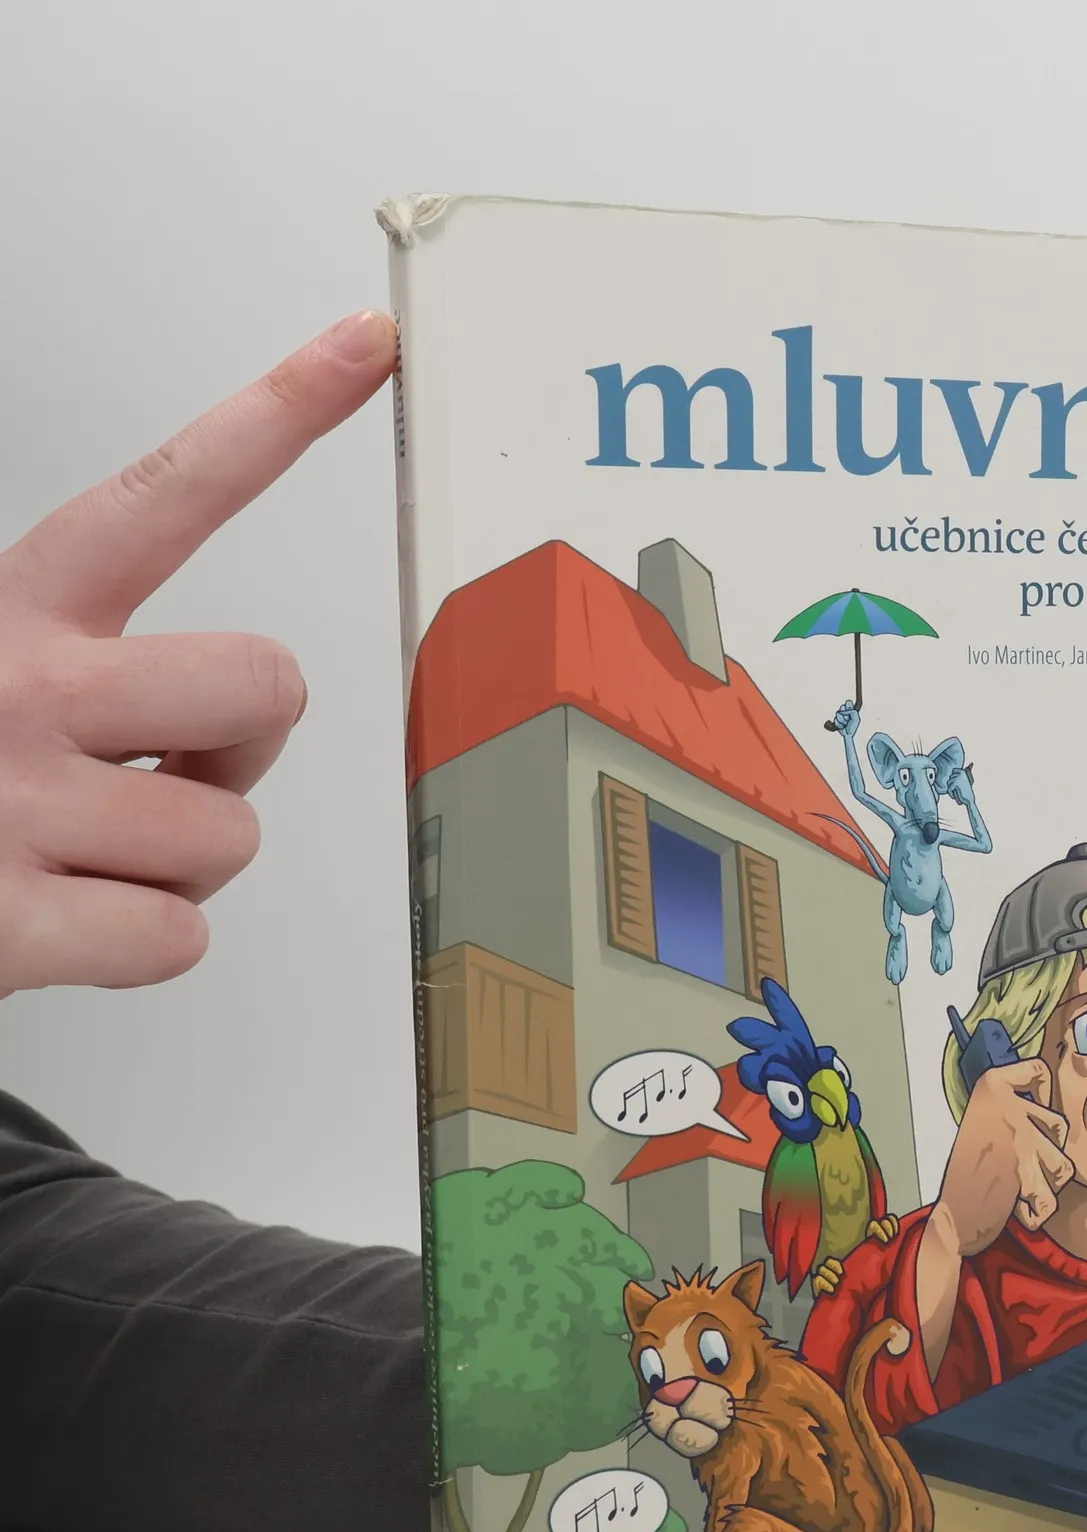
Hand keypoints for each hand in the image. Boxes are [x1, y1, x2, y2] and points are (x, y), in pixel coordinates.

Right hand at [0, 311, 398, 995]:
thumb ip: (76, 646)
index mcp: (9, 610)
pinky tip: (55, 917)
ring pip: (229, 832)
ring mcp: (15, 803)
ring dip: (176, 862)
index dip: (279, 414)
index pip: (168, 493)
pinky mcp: (10, 921)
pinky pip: (179, 937)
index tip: (367, 346)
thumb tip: (225, 692)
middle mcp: (19, 687)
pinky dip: (135, 945)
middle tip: (167, 766)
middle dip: (245, 740)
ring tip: (74, 852)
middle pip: (265, 684)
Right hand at [828, 698, 860, 736]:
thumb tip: (843, 711)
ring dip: (843, 721)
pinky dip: (840, 724)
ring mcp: (839, 715)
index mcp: (851, 710)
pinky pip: (835, 720)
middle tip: (848, 719)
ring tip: (845, 724)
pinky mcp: (835, 720)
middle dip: (845, 714)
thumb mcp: (856, 718)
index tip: (850, 710)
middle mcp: (845, 711)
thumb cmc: (853, 727)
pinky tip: (842, 726)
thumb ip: (852, 712)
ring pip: (838, 713)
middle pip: (842, 706)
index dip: (848, 705)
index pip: (848, 702)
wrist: (848, 734)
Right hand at [933, 1056, 1074, 1252]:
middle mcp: (1005, 1107)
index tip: (1030, 1109)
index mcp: (991, 1086)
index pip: (1038, 1070)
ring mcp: (1017, 1139)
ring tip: (1019, 1185)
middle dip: (1046, 1151)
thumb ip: (1014, 1107)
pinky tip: (1018, 1205)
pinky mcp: (1024, 1174)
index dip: (1043, 1094)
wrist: (950, 1216)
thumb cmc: (968, 1172)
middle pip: (1058, 1124)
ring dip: (1046, 1182)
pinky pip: (1054, 1192)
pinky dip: (1040, 1209)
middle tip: (1016, 1162)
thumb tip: (1051, 1099)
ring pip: (1062, 1162)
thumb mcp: (984, 1122)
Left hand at [944, 763, 975, 808]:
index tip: (960, 783)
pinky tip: (957, 795)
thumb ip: (965, 772)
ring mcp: (958, 778)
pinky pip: (949, 789)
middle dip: (952, 785)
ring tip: (959, 791)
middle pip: (949, 778)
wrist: (970, 800)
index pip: (953, 771)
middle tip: (960, 788)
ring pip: (948, 783)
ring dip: (952, 789)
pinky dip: (951, 794)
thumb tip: (972, 763)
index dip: (955, 778)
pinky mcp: (956, 784)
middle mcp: (961, 773)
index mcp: (963, 771)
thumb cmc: (966, 791)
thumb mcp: (964, 780)